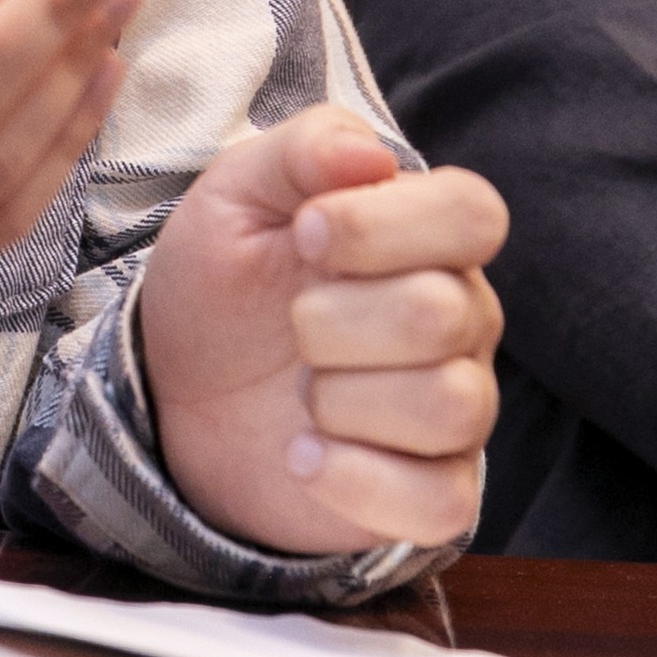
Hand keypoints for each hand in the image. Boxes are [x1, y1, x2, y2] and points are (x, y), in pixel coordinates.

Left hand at [135, 108, 504, 557]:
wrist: (182, 394)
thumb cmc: (224, 281)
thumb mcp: (237, 194)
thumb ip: (303, 152)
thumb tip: (372, 156)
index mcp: (426, 235)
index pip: (473, 212)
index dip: (383, 223)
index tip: (305, 233)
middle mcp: (461, 319)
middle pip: (443, 313)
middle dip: (332, 318)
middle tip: (292, 321)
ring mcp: (456, 410)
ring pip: (449, 406)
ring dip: (342, 398)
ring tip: (300, 390)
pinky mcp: (434, 494)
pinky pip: (443, 504)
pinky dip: (356, 479)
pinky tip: (302, 454)